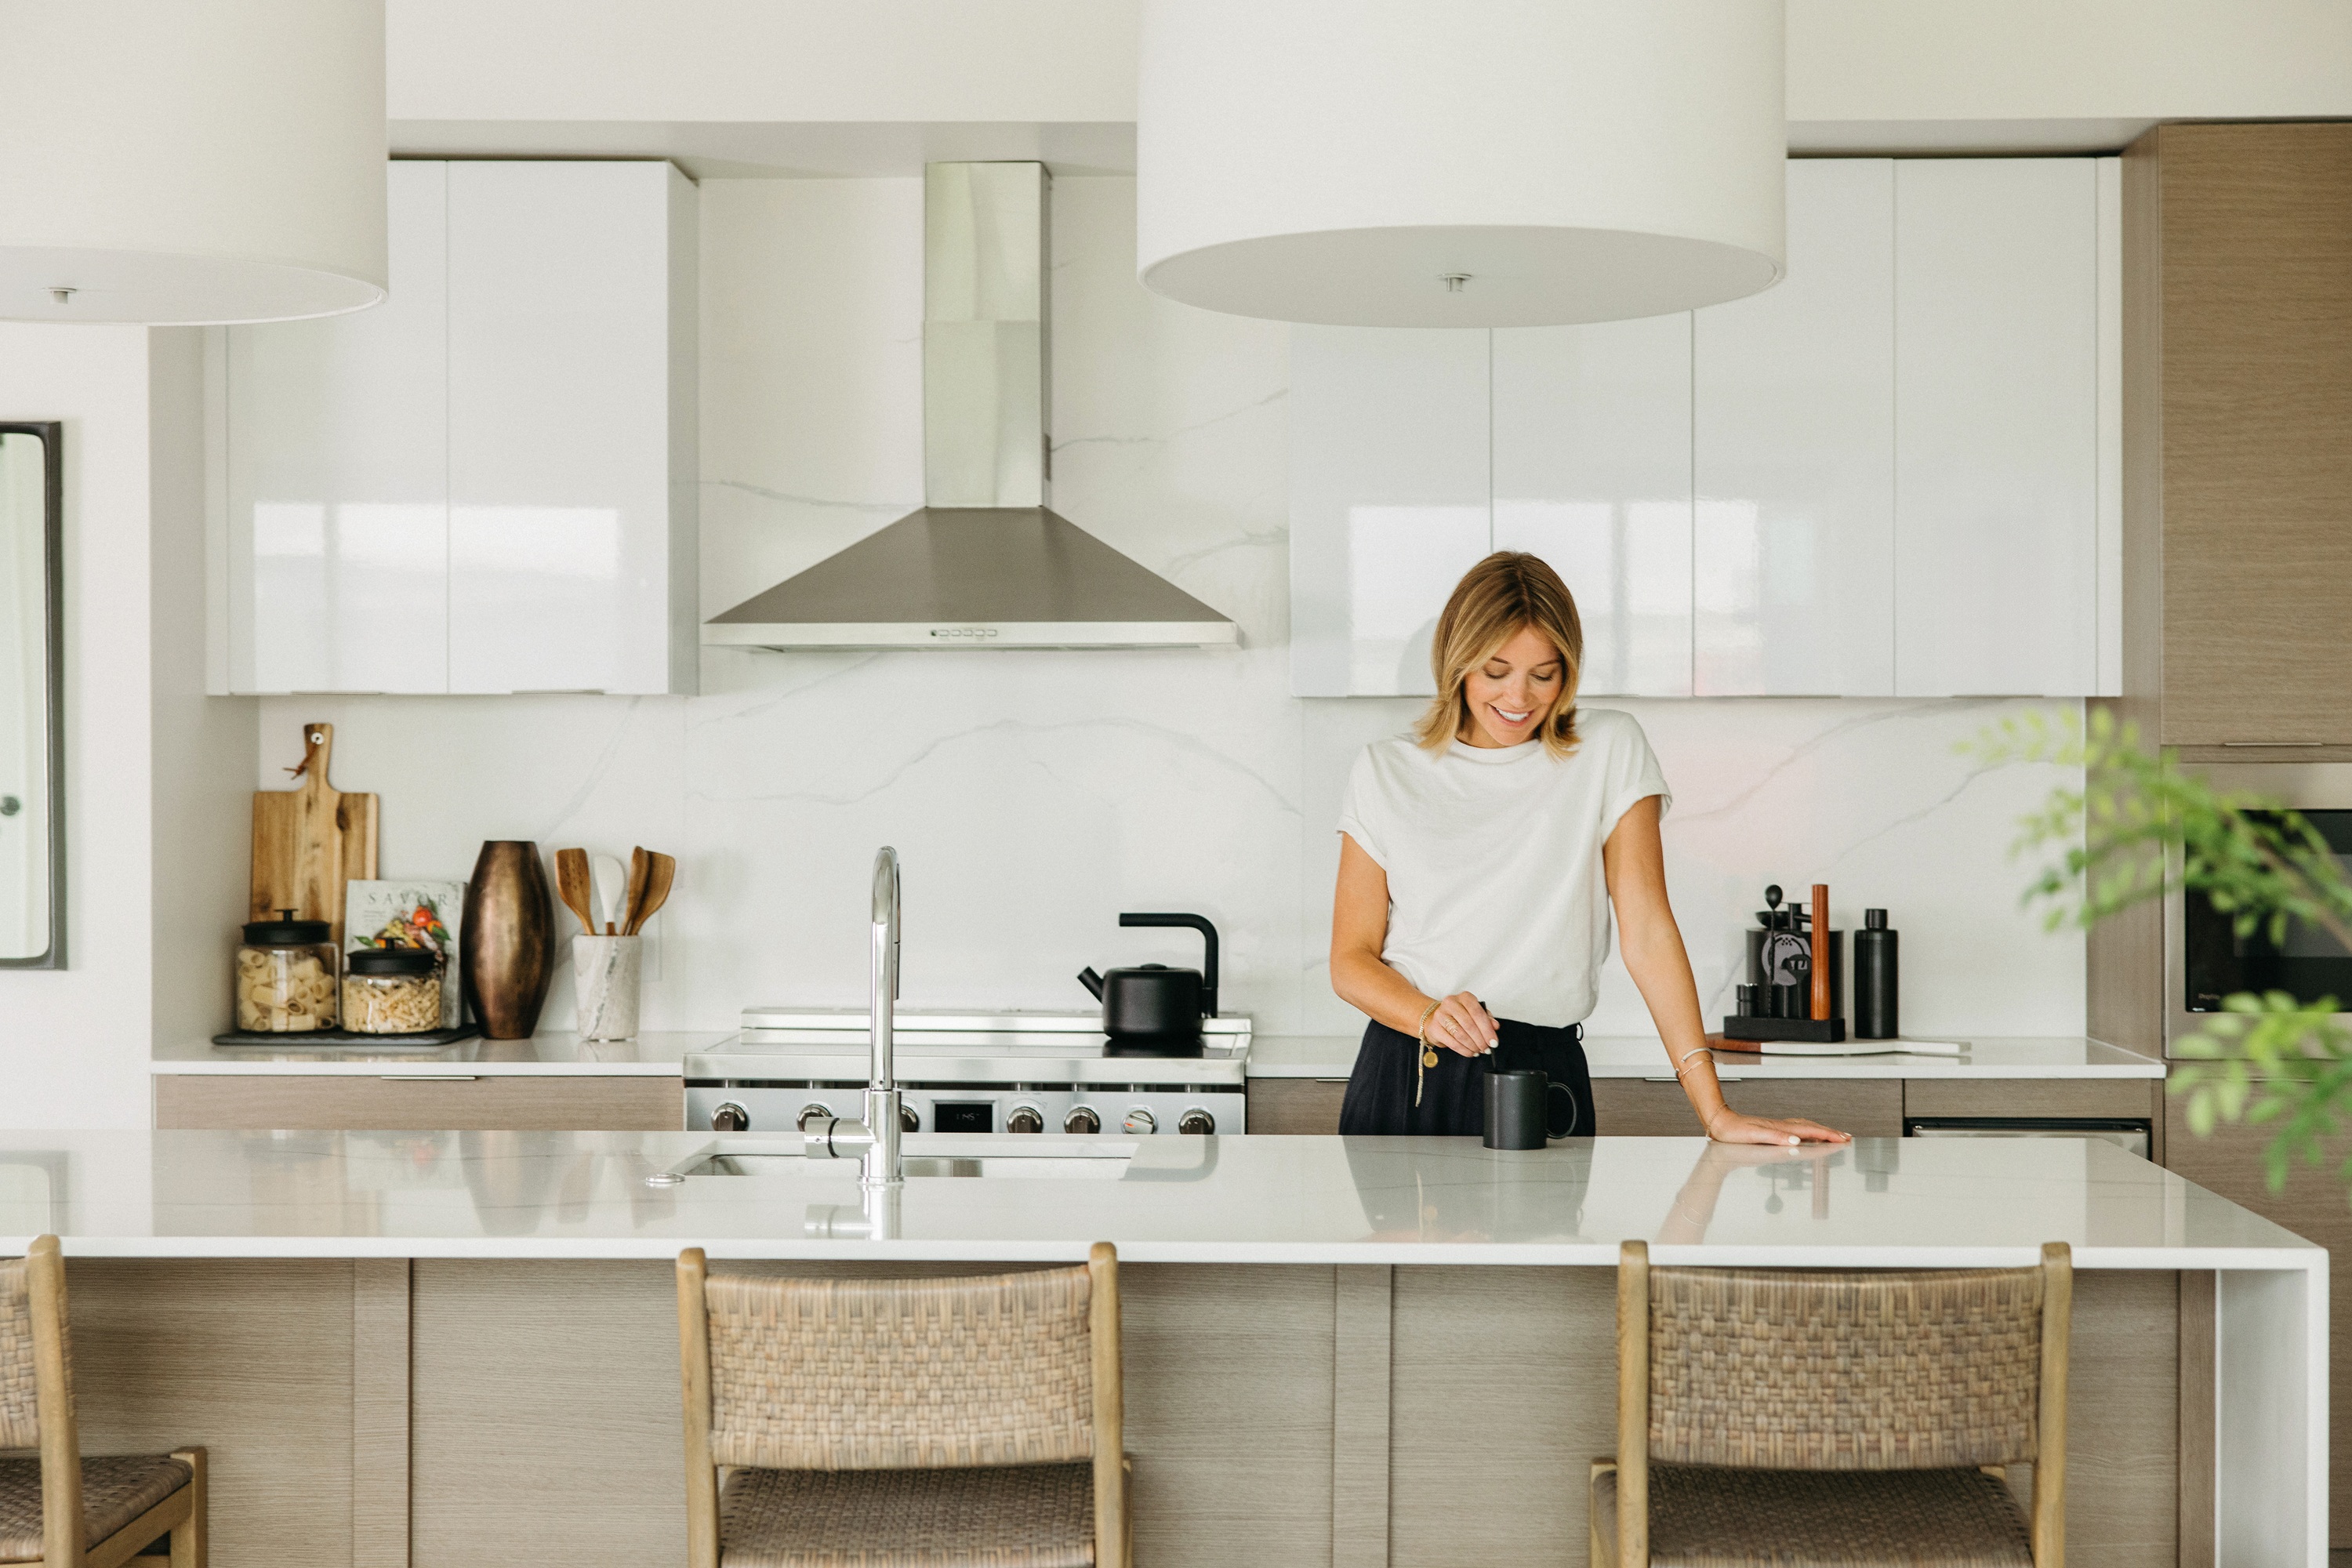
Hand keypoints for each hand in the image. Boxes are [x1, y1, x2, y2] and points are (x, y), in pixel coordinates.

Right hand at [1422, 991, 1499, 1057]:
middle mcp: (1451, 1003)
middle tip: (1487, 1048)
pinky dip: (1464, 1050)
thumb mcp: (1475, 1013)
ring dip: (1473, 1046)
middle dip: (1480, 1040)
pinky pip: (1452, 1042)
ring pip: (1461, 1034)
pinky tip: (1470, 1052)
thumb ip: (1487, 1018)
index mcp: (1464, 997)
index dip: (1487, 1029)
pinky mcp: (1435, 1028)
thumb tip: (1495, 1026)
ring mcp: (1441, 1015)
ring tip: (1479, 1051)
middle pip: (1469, 1024)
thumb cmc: (1460, 1015)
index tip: (1494, 1041)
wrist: (1437, 1019)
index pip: (1478, 1013)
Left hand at [1704, 1110, 1849, 1146]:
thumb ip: (1776, 1137)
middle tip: (1846, 1137)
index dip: (1827, 1135)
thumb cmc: (1734, 1132)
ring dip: (1821, 1131)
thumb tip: (1797, 1140)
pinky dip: (1809, 1131)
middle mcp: (1781, 1126)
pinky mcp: (1772, 1129)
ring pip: (1806, 1127)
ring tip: (1834, 1135)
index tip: (1842, 1139)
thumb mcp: (1755, 1136)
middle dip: (1830, 1132)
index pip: (1810, 1131)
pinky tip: (1808, 1134)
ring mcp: (1777, 1127)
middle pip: (1812, 1127)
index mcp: (1781, 1128)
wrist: (1719, 1124)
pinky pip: (1797, 1129)